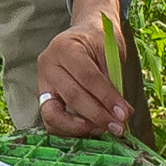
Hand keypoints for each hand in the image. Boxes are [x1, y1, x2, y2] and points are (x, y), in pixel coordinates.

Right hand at [15, 0, 137, 140]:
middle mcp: (48, 65)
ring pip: (54, 115)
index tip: (124, 114)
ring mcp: (42, 83)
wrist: (84, 36)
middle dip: (98, 116)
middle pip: (72, 97)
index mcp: (64, 47)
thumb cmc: (99, 42)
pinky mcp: (43, 99)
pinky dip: (71, 130)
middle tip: (118, 127)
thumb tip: (119, 115)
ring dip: (81, 128)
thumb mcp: (109, 53)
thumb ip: (111, 82)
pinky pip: (52, 122)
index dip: (107, 98)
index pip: (87, 77)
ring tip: (104, 129)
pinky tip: (91, 129)